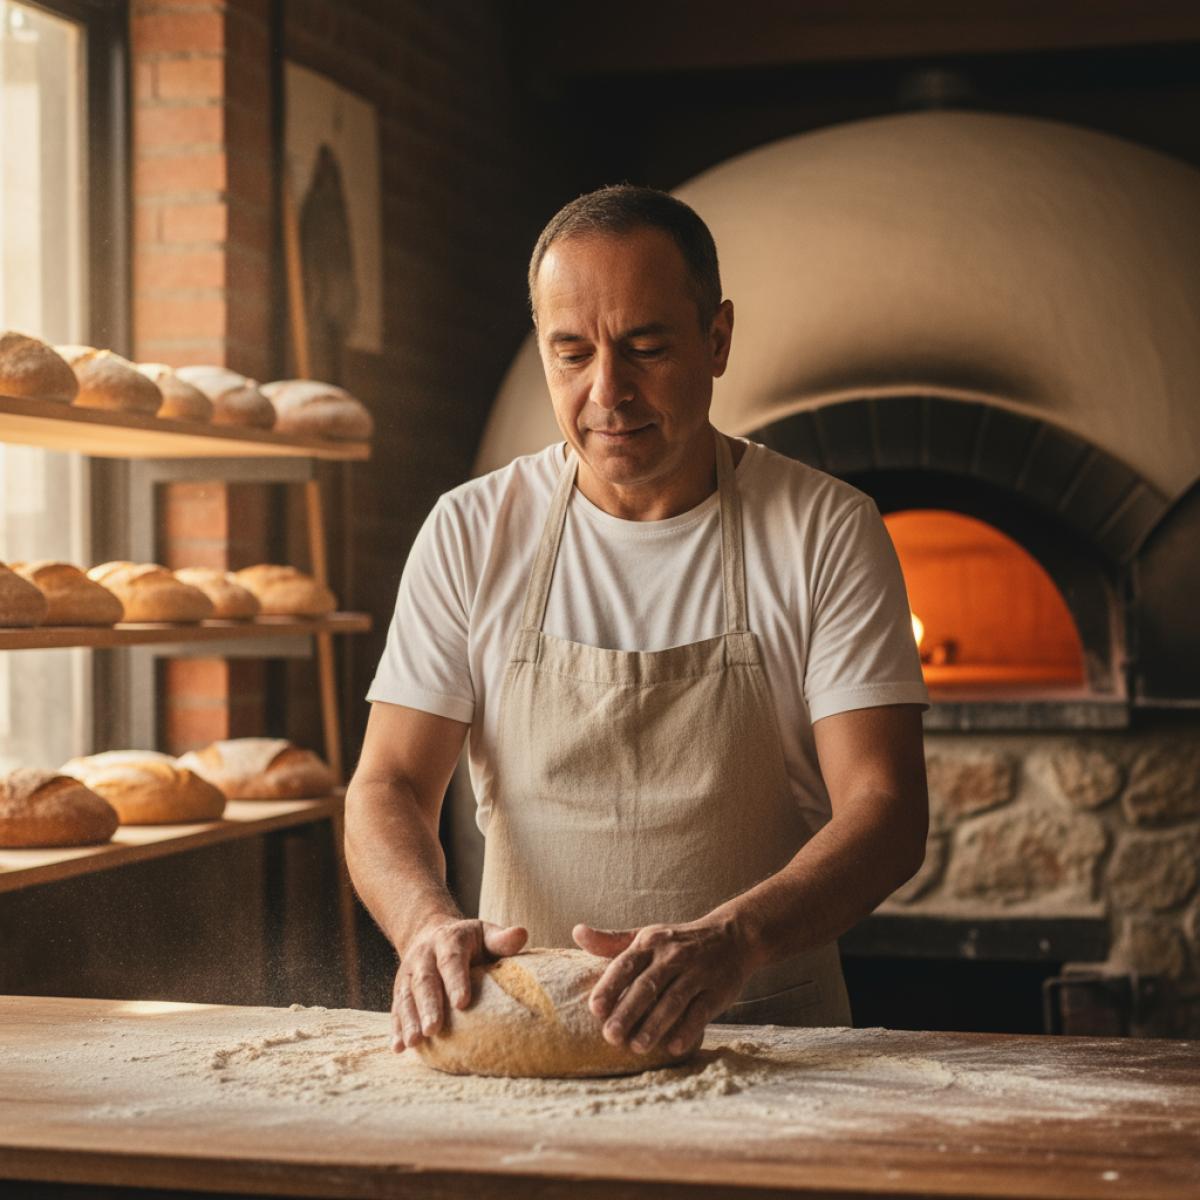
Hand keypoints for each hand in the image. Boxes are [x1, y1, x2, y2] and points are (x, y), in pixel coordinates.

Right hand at [392, 918, 525, 1051]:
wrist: (431, 934)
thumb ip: (501, 939)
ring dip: (409, 1020)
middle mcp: (424, 956)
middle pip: (425, 981)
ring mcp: (409, 974)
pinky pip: (396, 1008)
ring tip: (414, 1042)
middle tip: (434, 1030)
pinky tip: (398, 1047)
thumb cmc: (469, 942)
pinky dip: (396, 1028)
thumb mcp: (485, 934)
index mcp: (448, 941)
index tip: (462, 1003)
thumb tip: (522, 934)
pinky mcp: (400, 990)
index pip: (451, 960)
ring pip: (406, 996)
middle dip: (429, 1006)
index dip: (456, 980)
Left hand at [573, 916, 758, 1056]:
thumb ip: (611, 942)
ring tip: (637, 1047)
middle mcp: (673, 956)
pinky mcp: (717, 991)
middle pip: (648, 986)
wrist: (732, 936)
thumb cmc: (677, 942)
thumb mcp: (646, 936)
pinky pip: (701, 1011)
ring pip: (673, 1001)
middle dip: (629, 1011)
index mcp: (650, 943)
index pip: (626, 964)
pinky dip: (687, 1029)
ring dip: (655, 1025)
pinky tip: (673, 1047)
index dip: (610, 986)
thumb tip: (577, 933)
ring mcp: (696, 973)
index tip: (595, 1008)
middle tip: (610, 1036)